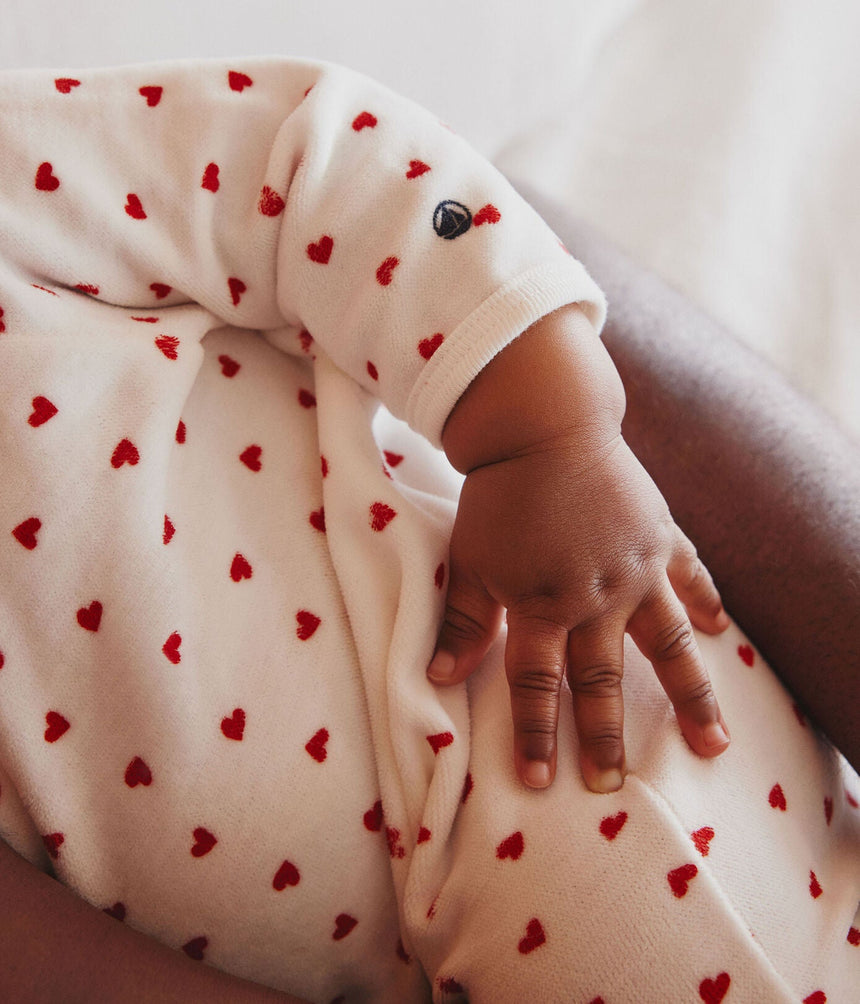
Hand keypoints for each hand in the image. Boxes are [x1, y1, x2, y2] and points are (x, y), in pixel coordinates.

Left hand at [428, 306, 730, 791]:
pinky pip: (692, 576)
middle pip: (601, 678)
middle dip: (603, 735)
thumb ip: (462, 619)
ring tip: (715, 743)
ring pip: (669, 646)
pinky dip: (708, 602)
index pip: (536, 683)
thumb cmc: (496, 494)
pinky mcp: (661, 537)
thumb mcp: (470, 559)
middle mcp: (596, 596)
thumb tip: (440, 675)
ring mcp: (637, 569)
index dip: (534, 733)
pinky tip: (722, 634)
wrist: (540, 425)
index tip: (539, 780)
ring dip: (691, 697)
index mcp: (542, 603)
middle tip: (611, 785)